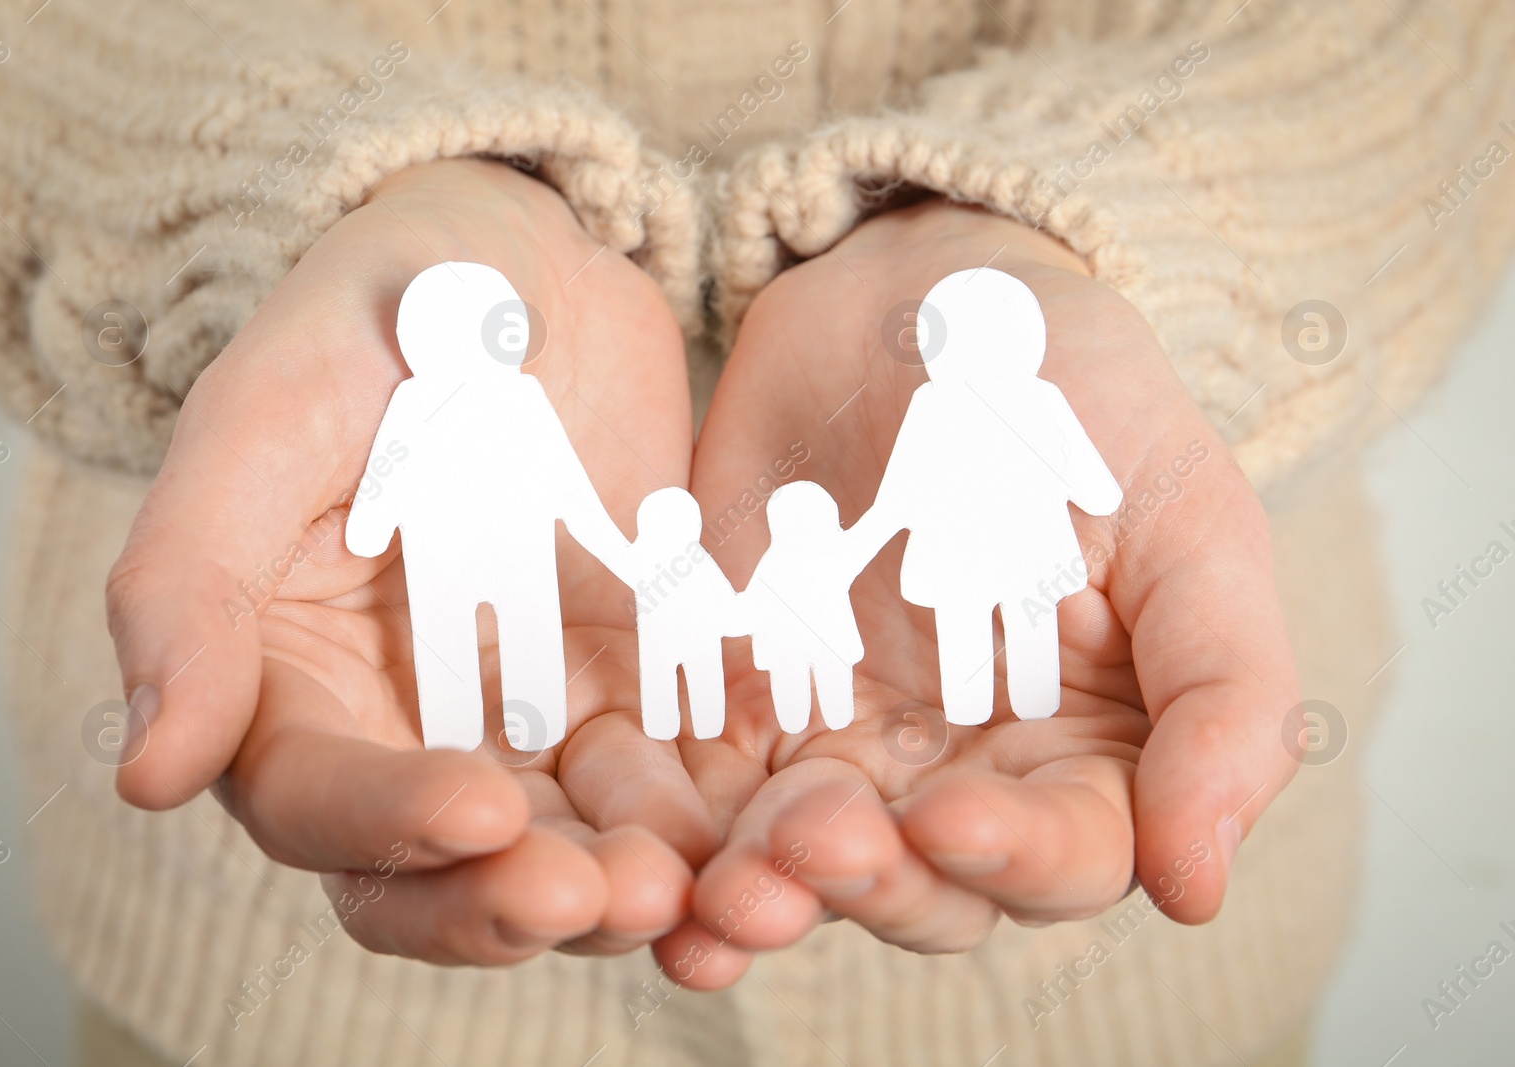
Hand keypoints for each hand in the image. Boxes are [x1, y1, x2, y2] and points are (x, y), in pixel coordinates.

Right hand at [106, 158, 717, 963]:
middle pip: (438, 873)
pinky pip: (672, 780)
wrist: (531, 260)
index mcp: (287, 679)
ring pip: (564, 849)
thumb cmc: (376, 314)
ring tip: (696, 884)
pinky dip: (713, 816)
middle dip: (512, 899)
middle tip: (603, 897)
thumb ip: (186, 584)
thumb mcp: (268, 414)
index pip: (314, 800)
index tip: (482, 810)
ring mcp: (526, 717)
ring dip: (624, 885)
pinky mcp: (632, 690)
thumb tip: (149, 773)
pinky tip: (770, 822)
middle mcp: (400, 727)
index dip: (388, 826)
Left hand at [654, 200, 1299, 987]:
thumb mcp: (1183, 516)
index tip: (949, 815)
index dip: (1014, 858)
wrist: (914, 297)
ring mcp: (843, 743)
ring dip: (759, 889)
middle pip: (924, 887)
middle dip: (869, 883)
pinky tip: (634, 847)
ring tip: (717, 888)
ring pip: (800, 864)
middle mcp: (964, 770)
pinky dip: (665, 829)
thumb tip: (1201, 882)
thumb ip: (1223, 689)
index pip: (1066, 855)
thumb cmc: (1074, 394)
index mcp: (1087, 749)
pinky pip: (694, 788)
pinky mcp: (734, 703)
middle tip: (811, 841)